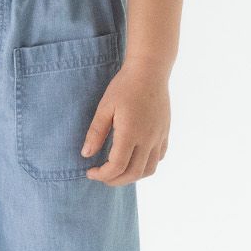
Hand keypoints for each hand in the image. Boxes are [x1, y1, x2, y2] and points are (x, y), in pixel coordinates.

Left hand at [80, 60, 170, 185]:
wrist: (150, 70)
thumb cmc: (124, 86)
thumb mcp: (105, 107)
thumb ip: (96, 132)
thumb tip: (86, 154)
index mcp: (130, 133)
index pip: (116, 166)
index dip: (102, 175)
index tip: (90, 171)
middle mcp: (148, 138)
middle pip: (133, 173)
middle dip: (114, 180)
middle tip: (101, 176)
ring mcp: (159, 136)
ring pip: (149, 170)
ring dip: (132, 176)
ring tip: (117, 172)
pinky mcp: (165, 132)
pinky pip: (158, 157)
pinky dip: (146, 165)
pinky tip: (134, 158)